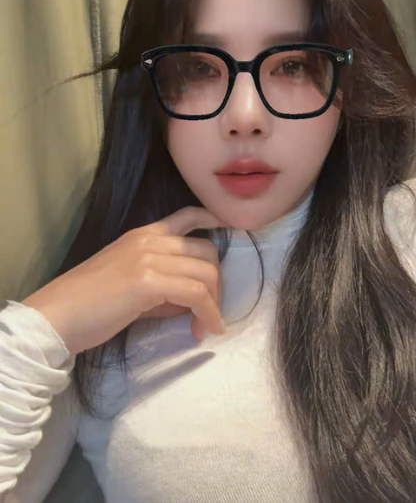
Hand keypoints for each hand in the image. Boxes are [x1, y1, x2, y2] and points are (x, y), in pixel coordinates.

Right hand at [21, 207, 227, 353]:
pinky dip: (209, 314)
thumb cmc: (88, 305)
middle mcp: (149, 240)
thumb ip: (162, 285)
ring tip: (206, 326)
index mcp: (142, 235)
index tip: (229, 228)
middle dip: (217, 281)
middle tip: (210, 309)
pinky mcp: (148, 282)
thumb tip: (191, 300)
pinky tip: (205, 330)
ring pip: (206, 272)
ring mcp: (149, 258)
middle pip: (207, 250)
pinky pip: (196, 294)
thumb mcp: (130, 285)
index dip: (213, 218)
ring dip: (214, 303)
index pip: (186, 215)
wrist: (56, 316)